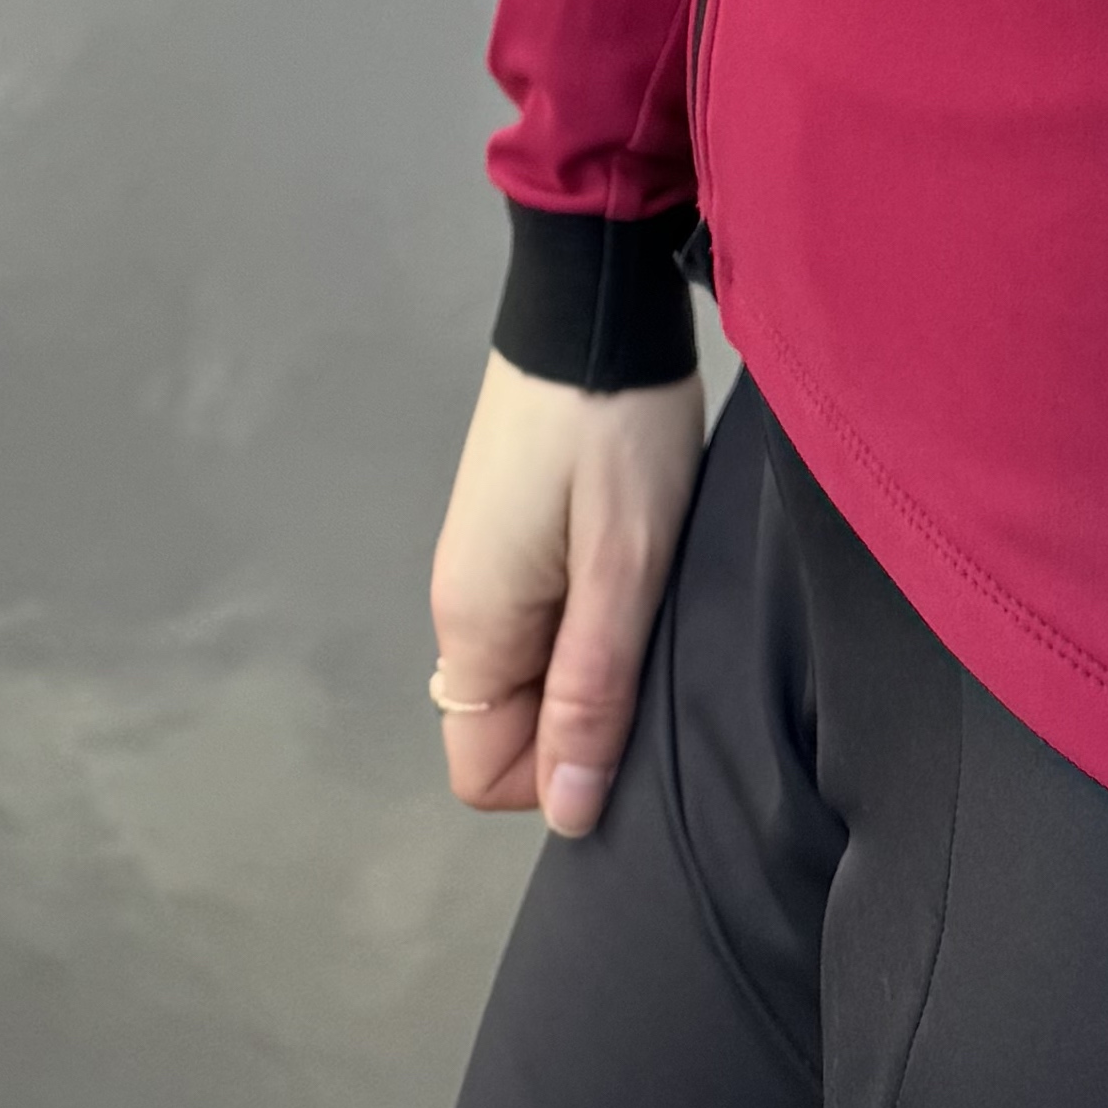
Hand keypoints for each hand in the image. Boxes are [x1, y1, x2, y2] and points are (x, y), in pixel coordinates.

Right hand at [427, 352, 708, 839]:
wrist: (595, 296)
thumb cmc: (616, 432)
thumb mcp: (623, 570)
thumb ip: (593, 692)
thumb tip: (566, 811)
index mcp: (474, 625)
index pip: (482, 772)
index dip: (555, 771)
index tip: (622, 711)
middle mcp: (459, 604)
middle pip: (504, 724)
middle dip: (577, 719)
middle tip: (648, 653)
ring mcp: (480, 560)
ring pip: (526, 670)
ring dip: (586, 663)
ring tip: (647, 604)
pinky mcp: (508, 524)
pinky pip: (535, 618)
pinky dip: (583, 616)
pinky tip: (631, 568)